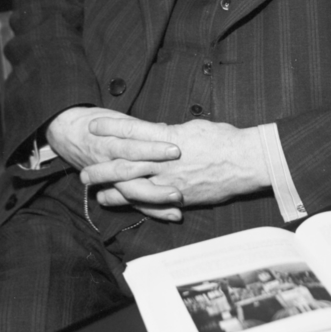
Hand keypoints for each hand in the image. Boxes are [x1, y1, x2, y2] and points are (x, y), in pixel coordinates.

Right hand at [46, 107, 185, 222]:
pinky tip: (171, 215)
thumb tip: (164, 128)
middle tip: (178, 173)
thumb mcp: (113, 116)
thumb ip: (138, 127)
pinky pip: (131, 202)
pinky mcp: (112, 189)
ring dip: (155, 196)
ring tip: (176, 197)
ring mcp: (108, 178)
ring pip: (130, 190)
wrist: (65, 132)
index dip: (152, 147)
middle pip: (130, 169)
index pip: (132, 143)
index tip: (175, 149)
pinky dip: (150, 210)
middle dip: (155, 173)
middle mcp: (106, 160)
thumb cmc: (94, 122)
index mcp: (108, 139)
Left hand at [79, 117, 269, 208]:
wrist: (246, 161)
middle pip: (126, 163)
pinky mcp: (180, 197)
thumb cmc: (224, 139)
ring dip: (112, 189)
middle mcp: (166, 161)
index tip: (93, 126)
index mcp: (168, 138)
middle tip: (83, 171)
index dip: (111, 128)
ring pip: (134, 187)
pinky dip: (135, 204)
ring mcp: (172, 181)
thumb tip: (157, 133)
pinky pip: (153, 203)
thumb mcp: (193, 127)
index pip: (132, 131)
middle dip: (102, 167)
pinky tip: (123, 205)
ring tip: (94, 191)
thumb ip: (171, 132)